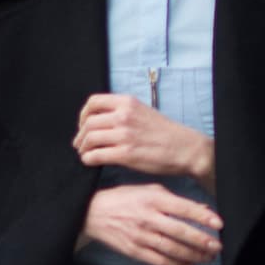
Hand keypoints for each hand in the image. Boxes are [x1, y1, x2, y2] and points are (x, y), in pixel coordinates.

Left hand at [74, 93, 214, 189]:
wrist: (184, 148)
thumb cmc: (165, 133)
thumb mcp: (143, 112)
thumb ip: (122, 112)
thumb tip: (101, 121)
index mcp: (127, 103)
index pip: (93, 102)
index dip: (83, 115)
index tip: (83, 125)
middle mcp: (124, 116)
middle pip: (88, 123)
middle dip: (80, 136)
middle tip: (80, 144)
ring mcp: (124, 135)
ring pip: (89, 139)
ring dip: (83, 148)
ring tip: (85, 154)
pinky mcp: (126, 154)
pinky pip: (96, 156)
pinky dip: (89, 159)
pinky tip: (91, 162)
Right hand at [76, 184, 222, 264]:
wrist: (93, 213)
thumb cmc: (124, 199)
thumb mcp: (149, 191)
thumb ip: (175, 199)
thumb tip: (202, 208)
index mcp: (153, 199)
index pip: (184, 208)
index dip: (203, 217)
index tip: (219, 224)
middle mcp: (148, 218)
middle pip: (181, 232)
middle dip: (202, 241)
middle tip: (217, 247)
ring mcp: (141, 236)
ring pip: (173, 250)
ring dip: (193, 256)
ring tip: (207, 258)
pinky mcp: (135, 251)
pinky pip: (160, 262)